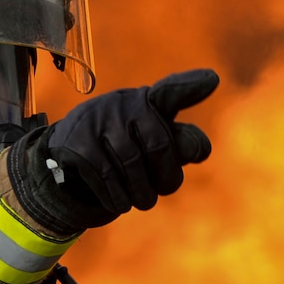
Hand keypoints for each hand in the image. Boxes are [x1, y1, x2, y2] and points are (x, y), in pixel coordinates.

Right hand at [8, 69, 220, 232]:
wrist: (70, 150)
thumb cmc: (125, 144)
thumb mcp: (154, 141)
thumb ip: (181, 144)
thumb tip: (199, 149)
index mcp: (149, 101)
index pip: (171, 93)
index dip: (191, 86)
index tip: (213, 80)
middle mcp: (124, 104)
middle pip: (159, 146)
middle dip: (167, 177)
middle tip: (164, 189)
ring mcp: (99, 121)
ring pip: (132, 164)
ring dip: (142, 193)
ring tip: (143, 200)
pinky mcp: (79, 144)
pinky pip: (107, 177)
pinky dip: (118, 197)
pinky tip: (121, 203)